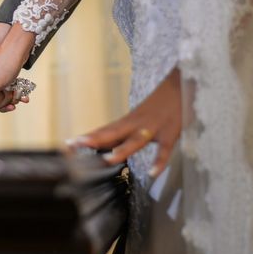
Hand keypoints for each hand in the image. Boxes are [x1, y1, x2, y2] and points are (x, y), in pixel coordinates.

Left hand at [68, 68, 194, 177]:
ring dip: (122, 149)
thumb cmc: (162, 101)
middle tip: (76, 146)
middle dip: (94, 140)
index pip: (105, 130)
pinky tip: (153, 173)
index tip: (69, 144)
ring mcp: (154, 128)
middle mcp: (137, 123)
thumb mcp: (141, 114)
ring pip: (135, 140)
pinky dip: (159, 161)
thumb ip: (127, 128)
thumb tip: (109, 143)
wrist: (183, 80)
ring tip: (108, 160)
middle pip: (113, 133)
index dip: (88, 137)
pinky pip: (164, 149)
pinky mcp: (170, 133)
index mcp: (130, 120)